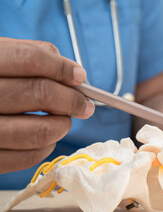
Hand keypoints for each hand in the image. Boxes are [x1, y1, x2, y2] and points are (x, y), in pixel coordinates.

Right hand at [0, 38, 94, 173]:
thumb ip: (33, 55)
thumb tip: (74, 72)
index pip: (31, 59)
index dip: (63, 69)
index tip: (80, 77)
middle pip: (40, 93)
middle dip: (73, 100)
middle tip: (84, 105)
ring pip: (38, 131)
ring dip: (62, 126)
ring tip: (64, 120)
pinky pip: (28, 157)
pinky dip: (47, 146)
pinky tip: (47, 137)